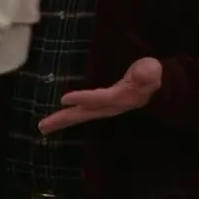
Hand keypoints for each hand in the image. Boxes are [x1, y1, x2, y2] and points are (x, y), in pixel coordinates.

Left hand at [38, 57, 162, 134]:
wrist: (156, 84)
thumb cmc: (152, 74)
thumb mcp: (151, 72)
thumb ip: (147, 74)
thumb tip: (147, 72)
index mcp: (121, 97)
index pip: (100, 98)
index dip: (83, 98)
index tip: (64, 99)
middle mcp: (110, 105)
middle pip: (83, 114)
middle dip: (63, 119)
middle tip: (42, 126)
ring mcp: (105, 106)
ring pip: (80, 114)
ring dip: (62, 120)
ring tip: (44, 127)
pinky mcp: (102, 103)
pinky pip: (83, 110)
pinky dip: (70, 112)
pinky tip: (58, 114)